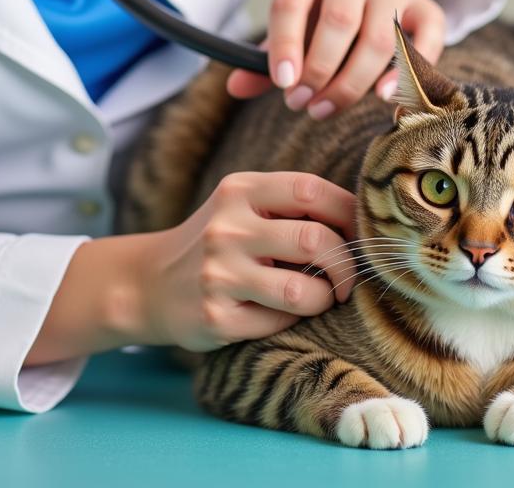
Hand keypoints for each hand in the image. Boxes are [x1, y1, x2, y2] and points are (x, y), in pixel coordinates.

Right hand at [140, 171, 357, 350]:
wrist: (150, 282)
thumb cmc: (220, 240)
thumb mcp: (243, 206)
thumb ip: (292, 206)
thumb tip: (363, 222)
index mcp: (240, 189)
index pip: (310, 189)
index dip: (348, 212)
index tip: (359, 233)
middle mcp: (227, 227)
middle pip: (316, 240)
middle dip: (346, 264)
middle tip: (346, 279)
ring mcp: (219, 274)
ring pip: (302, 290)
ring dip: (324, 298)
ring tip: (319, 297)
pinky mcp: (216, 318)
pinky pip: (279, 324)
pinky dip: (292, 321)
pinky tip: (279, 314)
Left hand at [226, 0, 445, 117]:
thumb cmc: (321, 19)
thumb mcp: (291, 29)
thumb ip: (266, 58)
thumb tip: (235, 86)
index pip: (290, 4)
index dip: (285, 47)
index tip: (284, 84)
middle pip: (338, 22)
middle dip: (319, 72)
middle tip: (303, 105)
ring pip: (378, 38)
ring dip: (352, 83)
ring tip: (327, 108)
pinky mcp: (424, 6)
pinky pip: (425, 39)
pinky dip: (406, 72)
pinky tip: (384, 98)